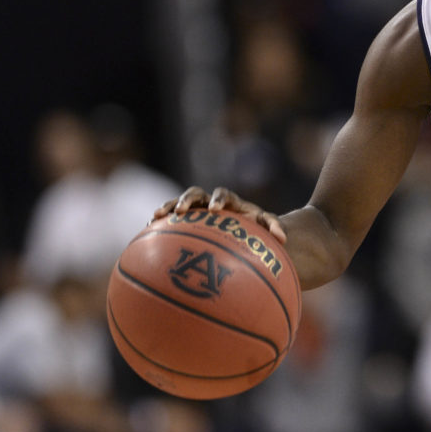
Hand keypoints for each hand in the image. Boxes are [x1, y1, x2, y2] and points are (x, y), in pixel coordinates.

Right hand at [153, 186, 286, 244]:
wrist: (246, 233)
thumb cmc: (257, 231)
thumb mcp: (266, 229)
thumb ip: (274, 228)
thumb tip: (283, 238)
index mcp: (231, 202)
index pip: (224, 194)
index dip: (218, 199)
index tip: (215, 209)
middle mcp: (210, 203)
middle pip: (196, 193)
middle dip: (187, 200)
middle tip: (181, 211)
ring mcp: (196, 212)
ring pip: (178, 204)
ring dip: (167, 207)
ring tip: (155, 217)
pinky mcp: (186, 223)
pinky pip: (170, 221)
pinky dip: (159, 224)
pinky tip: (146, 233)